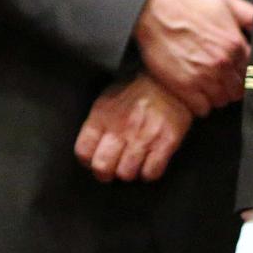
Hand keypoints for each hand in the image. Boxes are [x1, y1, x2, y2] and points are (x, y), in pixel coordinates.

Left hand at [73, 74, 192, 181]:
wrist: (170, 78)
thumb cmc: (137, 88)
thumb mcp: (108, 97)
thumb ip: (98, 122)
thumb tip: (91, 147)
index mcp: (103, 115)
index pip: (83, 152)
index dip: (88, 160)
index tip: (95, 158)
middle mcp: (120, 128)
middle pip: (102, 168)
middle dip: (106, 173)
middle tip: (113, 167)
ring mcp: (143, 137)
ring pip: (126, 174)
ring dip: (129, 172)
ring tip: (134, 162)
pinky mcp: (165, 143)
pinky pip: (151, 173)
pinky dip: (150, 172)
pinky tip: (150, 161)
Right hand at [133, 0, 252, 115]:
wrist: (151, 10)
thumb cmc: (187, 3)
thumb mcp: (224, 0)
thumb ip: (250, 15)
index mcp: (235, 44)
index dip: (246, 72)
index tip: (237, 70)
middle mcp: (222, 64)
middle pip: (239, 90)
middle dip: (233, 85)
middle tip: (222, 78)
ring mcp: (203, 78)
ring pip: (222, 101)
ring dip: (218, 95)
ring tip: (209, 84)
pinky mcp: (184, 88)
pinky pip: (203, 109)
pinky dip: (202, 104)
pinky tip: (196, 91)